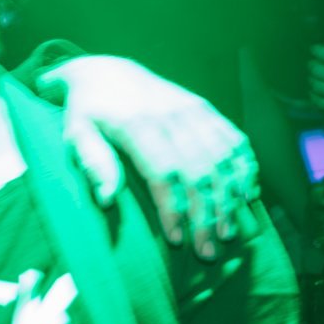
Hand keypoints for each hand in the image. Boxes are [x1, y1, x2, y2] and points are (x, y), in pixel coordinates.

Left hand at [40, 56, 258, 259]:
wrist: (106, 71)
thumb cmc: (88, 112)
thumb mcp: (76, 135)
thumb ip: (93, 163)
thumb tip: (106, 200)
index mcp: (136, 123)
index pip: (163, 172)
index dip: (173, 208)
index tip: (176, 240)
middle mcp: (171, 115)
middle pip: (199, 171)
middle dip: (206, 215)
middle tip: (207, 252)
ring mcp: (193, 110)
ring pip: (223, 159)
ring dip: (230, 199)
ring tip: (228, 234)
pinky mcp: (206, 109)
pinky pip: (235, 140)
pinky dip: (246, 168)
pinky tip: (247, 196)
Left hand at [309, 44, 323, 111]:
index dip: (319, 51)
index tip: (314, 49)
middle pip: (318, 71)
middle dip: (312, 65)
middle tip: (313, 63)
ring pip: (316, 86)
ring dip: (312, 80)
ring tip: (313, 76)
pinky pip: (320, 102)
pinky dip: (314, 96)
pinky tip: (314, 92)